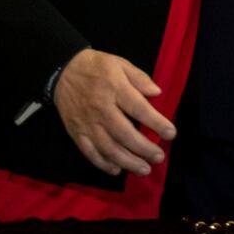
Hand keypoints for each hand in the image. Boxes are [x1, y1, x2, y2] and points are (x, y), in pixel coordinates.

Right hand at [51, 48, 175, 176]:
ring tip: (144, 169)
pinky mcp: (76, 132)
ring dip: (128, 161)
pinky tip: (117, 170)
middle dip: (144, 148)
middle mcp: (101, 108)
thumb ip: (139, 78)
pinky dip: (103, 164)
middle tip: (159, 157)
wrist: (62, 71)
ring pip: (108, 148)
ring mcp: (87, 123)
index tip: (171, 133)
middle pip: (124, 133)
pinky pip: (90, 152)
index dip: (156, 123)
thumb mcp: (120, 63)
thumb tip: (157, 93)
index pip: (139, 108)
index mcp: (114, 88)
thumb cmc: (96, 67)